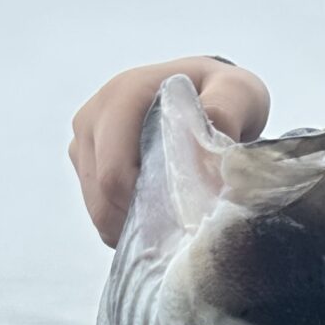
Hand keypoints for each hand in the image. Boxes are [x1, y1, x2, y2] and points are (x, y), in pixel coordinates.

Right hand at [68, 55, 271, 245]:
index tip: (184, 218)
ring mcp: (86, 141)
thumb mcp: (239, 92)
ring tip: (174, 222)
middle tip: (182, 231)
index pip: (115, 172)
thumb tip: (209, 140)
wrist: (208, 92)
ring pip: (98, 207)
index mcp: (122, 97)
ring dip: (134, 225)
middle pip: (102, 194)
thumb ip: (227, 110)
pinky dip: (127, 224)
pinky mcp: (87, 162)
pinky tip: (159, 216)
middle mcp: (94, 117)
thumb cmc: (223, 94)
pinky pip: (100, 209)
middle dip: (140, 222)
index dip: (145, 207)